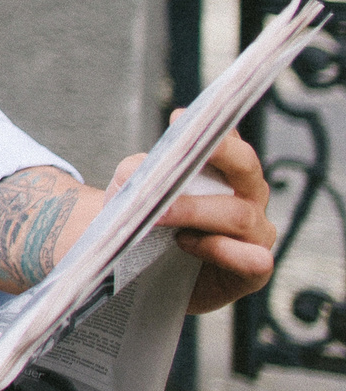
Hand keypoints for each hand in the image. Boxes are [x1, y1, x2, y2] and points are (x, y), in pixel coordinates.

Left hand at [139, 127, 278, 313]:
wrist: (144, 273)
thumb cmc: (147, 226)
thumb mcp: (134, 195)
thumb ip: (136, 177)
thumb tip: (133, 172)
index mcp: (226, 172)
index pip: (230, 141)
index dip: (212, 128)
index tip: (178, 118)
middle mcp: (248, 197)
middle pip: (246, 167)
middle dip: (213, 157)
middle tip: (171, 163)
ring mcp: (256, 234)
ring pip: (240, 215)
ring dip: (197, 212)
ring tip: (160, 215)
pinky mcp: (254, 272)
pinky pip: (254, 259)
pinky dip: (221, 250)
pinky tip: (187, 244)